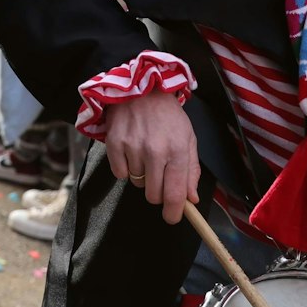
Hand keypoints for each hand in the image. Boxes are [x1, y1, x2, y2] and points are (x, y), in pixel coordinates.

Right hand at [104, 91, 199, 224]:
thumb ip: (191, 170)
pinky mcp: (115, 144)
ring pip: (136, 184)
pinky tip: (131, 151)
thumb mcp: (188, 138)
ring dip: (142, 176)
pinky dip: (125, 168)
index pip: (175, 194)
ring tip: (145, 154)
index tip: (173, 218)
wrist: (141, 88)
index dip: (174, 212)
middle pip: (153, 195)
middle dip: (157, 192)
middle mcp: (155, 151)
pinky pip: (120, 174)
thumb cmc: (168, 115)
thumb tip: (191, 199)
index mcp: (177, 150)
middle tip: (159, 177)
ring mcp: (132, 148)